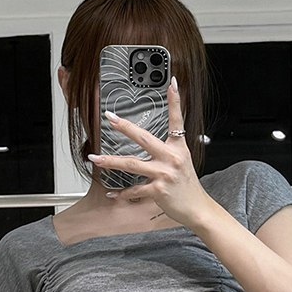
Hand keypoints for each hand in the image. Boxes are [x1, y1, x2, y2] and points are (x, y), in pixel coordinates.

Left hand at [86, 79, 214, 228]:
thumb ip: (168, 149)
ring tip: (95, 159)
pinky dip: (121, 193)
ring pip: (132, 164)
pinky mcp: (158, 190)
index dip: (175, 101)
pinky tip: (111, 192)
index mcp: (178, 147)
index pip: (177, 119)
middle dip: (124, 127)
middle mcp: (171, 158)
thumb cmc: (187, 185)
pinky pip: (135, 190)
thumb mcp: (182, 160)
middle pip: (143, 138)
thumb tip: (151, 142)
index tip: (171, 84)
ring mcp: (164, 174)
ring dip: (110, 162)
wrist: (196, 207)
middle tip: (110, 118)